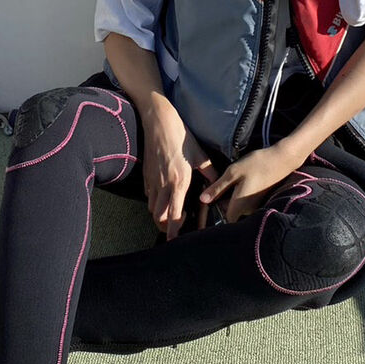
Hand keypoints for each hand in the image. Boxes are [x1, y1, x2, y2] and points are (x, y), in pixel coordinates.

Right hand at [142, 96, 217, 239]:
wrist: (159, 122)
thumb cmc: (181, 137)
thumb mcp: (199, 155)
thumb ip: (210, 172)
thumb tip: (219, 185)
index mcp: (179, 182)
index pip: (174, 214)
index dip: (174, 231)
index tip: (175, 241)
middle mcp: (164, 185)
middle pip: (159, 216)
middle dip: (165, 226)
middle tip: (173, 229)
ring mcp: (152, 180)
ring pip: (152, 207)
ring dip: (160, 214)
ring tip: (170, 214)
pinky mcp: (146, 174)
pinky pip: (148, 194)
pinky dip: (154, 200)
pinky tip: (163, 195)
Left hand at [199, 140, 303, 223]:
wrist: (282, 159)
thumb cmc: (256, 164)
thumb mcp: (233, 172)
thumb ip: (217, 188)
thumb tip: (202, 200)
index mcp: (240, 205)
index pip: (223, 220)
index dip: (215, 214)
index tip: (209, 203)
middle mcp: (248, 210)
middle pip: (230, 213)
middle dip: (222, 204)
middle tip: (216, 188)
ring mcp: (255, 206)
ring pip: (237, 207)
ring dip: (231, 198)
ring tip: (228, 183)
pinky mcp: (260, 200)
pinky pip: (245, 202)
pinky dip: (239, 194)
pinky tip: (240, 182)